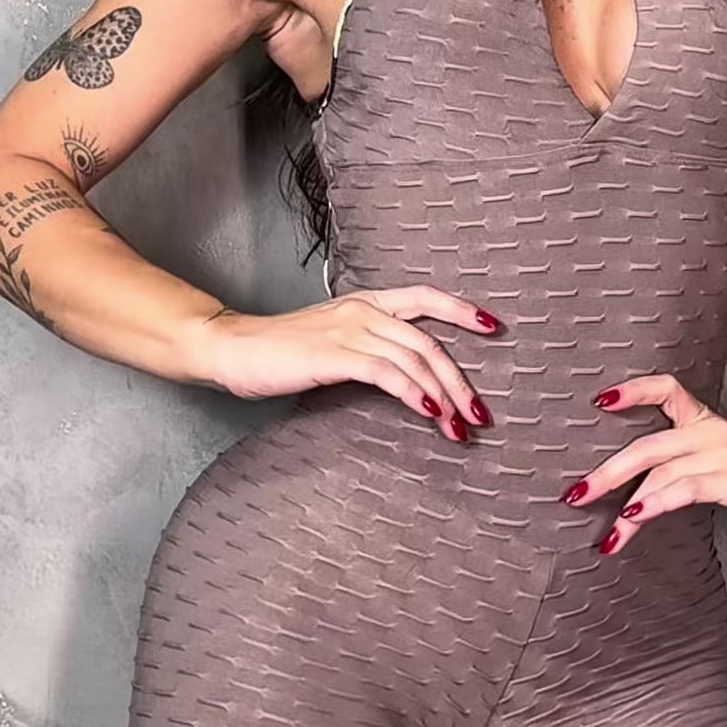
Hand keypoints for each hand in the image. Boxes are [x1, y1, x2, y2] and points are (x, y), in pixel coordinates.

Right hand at [195, 284, 500, 441]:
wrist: (232, 348)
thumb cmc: (280, 352)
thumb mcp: (333, 342)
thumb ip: (368, 350)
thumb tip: (405, 379)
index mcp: (367, 302)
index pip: (425, 297)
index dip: (461, 311)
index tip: (494, 327)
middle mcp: (364, 311)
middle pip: (429, 342)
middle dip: (461, 382)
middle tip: (480, 416)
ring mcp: (350, 330)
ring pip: (414, 360)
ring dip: (443, 397)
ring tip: (459, 428)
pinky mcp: (334, 355)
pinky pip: (385, 373)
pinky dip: (411, 393)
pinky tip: (427, 413)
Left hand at [560, 373, 726, 548]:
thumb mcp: (719, 461)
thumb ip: (682, 465)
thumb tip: (634, 490)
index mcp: (705, 422)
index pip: (666, 390)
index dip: (632, 391)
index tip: (600, 400)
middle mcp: (709, 432)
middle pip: (645, 444)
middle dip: (605, 473)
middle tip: (576, 494)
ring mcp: (721, 454)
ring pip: (659, 470)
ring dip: (624, 499)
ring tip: (607, 530)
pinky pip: (684, 487)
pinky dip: (655, 502)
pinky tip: (637, 516)